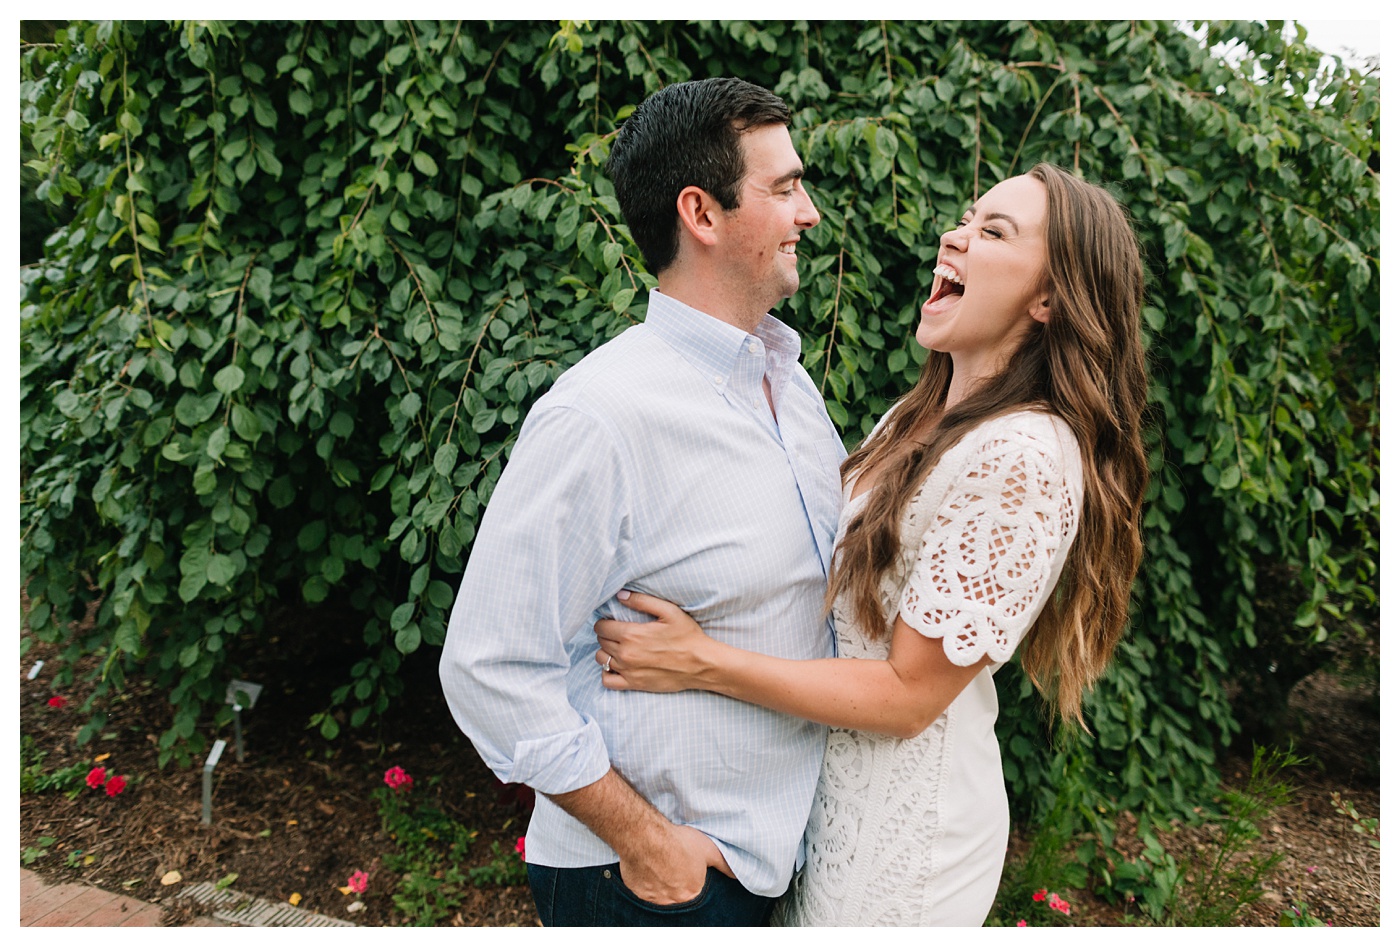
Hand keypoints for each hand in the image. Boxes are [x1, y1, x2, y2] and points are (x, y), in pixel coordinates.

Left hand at [594, 590, 716, 692]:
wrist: (701, 664)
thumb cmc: (687, 636)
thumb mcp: (668, 611)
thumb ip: (642, 601)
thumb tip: (620, 595)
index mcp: (632, 634)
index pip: (601, 627)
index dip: (605, 622)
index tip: (612, 621)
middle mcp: (626, 654)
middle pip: (601, 642)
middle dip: (606, 635)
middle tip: (618, 633)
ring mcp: (628, 671)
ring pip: (601, 659)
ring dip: (606, 652)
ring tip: (618, 648)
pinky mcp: (634, 684)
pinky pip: (607, 681)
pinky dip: (607, 673)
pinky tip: (617, 666)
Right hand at [616, 822, 733, 904]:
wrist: (647, 838)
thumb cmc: (678, 842)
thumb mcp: (708, 849)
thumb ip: (723, 863)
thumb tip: (736, 874)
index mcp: (692, 891)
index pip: (694, 889)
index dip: (689, 875)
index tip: (684, 864)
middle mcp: (674, 900)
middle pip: (677, 893)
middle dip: (675, 881)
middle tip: (671, 863)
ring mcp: (655, 898)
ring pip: (660, 893)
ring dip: (660, 882)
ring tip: (658, 863)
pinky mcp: (638, 892)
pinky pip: (643, 889)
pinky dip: (645, 881)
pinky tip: (646, 866)